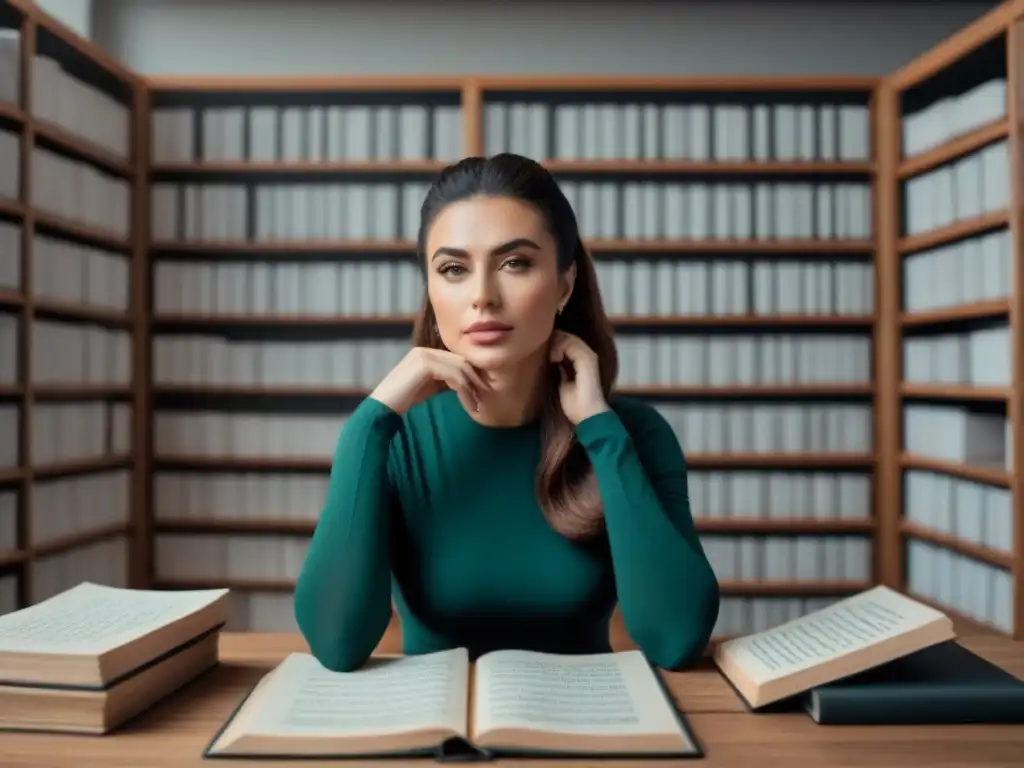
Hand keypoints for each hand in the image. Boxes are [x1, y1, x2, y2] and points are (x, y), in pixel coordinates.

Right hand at [370, 347, 491, 414]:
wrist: (382, 408)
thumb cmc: (404, 400)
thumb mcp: (429, 386)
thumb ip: (443, 380)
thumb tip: (466, 382)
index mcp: (426, 353)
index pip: (456, 360)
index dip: (471, 375)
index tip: (481, 392)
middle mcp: (425, 350)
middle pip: (460, 362)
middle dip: (475, 380)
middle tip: (485, 397)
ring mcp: (424, 355)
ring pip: (459, 369)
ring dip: (472, 388)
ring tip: (477, 405)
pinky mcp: (425, 364)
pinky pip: (454, 376)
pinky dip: (464, 391)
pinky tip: (469, 404)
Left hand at [549, 331, 608, 424]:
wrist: (587, 416)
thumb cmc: (574, 404)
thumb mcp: (561, 381)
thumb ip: (559, 368)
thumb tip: (549, 356)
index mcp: (581, 360)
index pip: (566, 340)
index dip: (553, 342)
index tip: (542, 353)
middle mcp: (586, 355)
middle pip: (567, 336)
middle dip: (553, 341)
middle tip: (545, 355)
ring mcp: (588, 356)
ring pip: (569, 338)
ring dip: (556, 344)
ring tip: (551, 358)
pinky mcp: (588, 360)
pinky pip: (573, 345)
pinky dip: (561, 348)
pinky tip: (554, 359)